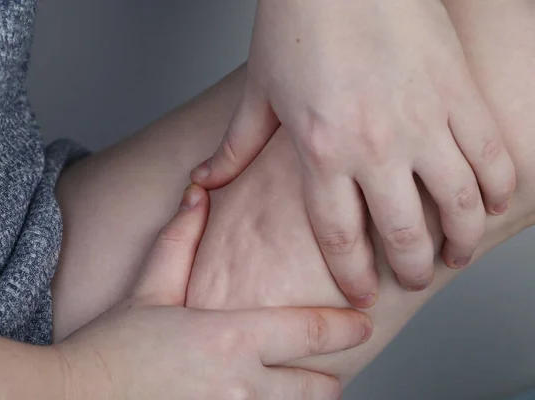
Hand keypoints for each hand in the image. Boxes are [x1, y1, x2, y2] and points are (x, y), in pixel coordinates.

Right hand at [56, 185, 371, 399]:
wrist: (78, 399)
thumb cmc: (114, 347)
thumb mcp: (150, 289)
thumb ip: (180, 240)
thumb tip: (198, 193)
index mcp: (231, 337)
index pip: (312, 331)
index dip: (346, 327)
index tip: (363, 324)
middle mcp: (243, 383)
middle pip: (320, 388)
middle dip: (327, 378)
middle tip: (322, 369)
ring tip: (291, 388)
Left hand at [191, 0, 515, 303]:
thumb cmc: (297, 25)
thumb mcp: (259, 93)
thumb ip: (236, 147)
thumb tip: (204, 182)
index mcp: (322, 151)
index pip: (340, 237)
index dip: (353, 275)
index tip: (361, 295)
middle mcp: (375, 146)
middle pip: (403, 234)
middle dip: (411, 268)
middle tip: (415, 279)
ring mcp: (422, 120)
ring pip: (456, 203)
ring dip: (461, 240)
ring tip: (457, 254)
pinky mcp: (456, 92)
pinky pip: (489, 154)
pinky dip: (496, 187)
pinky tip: (490, 203)